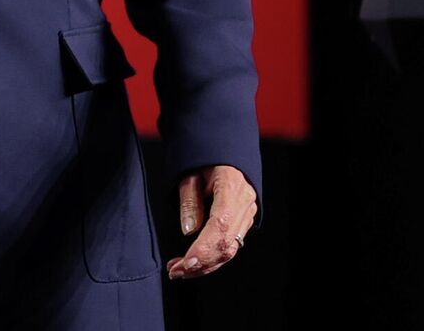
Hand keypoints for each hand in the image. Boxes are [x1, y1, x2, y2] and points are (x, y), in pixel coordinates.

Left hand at [165, 164, 255, 279]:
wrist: (224, 152)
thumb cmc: (205, 159)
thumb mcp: (190, 174)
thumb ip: (189, 201)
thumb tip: (188, 231)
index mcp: (231, 186)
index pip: (220, 225)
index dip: (203, 248)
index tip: (185, 263)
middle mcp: (245, 202)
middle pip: (226, 243)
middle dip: (201, 263)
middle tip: (176, 272)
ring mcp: (248, 213)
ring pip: (230, 249)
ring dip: (205, 265)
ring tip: (180, 270)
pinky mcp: (244, 221)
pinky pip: (231, 246)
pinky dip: (213, 258)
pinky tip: (195, 263)